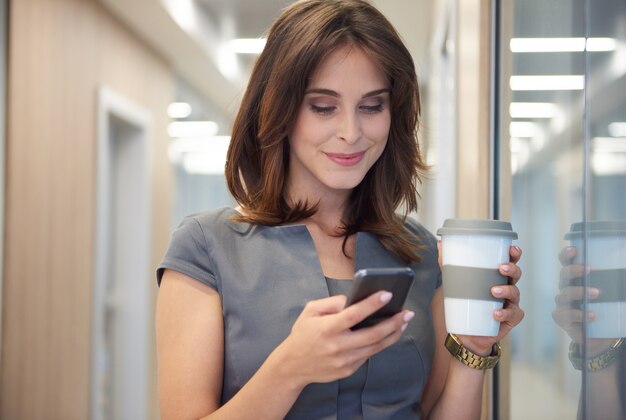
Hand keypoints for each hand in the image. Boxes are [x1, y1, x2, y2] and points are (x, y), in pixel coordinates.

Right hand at [273, 291, 413, 386]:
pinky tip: (388, 334)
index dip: (372, 304)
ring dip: (392, 334)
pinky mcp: (347, 370)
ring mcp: (344, 361)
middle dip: (393, 322)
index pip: (354, 314)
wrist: (292, 366)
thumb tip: (354, 299)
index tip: (388, 293)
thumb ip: (331, 303)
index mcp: (328, 328)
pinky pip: (367, 355)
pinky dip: (379, 344)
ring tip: (403, 322)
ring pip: (375, 347)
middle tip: (407, 312)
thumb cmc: (302, 334)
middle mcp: (338, 346)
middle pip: (373, 334)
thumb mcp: (310, 311)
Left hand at [457, 245, 524, 354]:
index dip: (514, 255)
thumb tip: (441, 244)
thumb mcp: (454, 283)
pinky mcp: (509, 320)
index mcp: (496, 276)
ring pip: (515, 293)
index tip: (512, 249)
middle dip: (512, 269)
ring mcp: (509, 304)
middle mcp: (506, 288)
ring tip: (494, 291)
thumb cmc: (463, 304)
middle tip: (501, 267)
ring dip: (506, 290)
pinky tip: (495, 313)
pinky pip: (513, 315)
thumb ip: (447, 264)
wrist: (464, 333)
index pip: (509, 262)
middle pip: (516, 275)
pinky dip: (505, 313)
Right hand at [552, 247, 613, 351]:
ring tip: (596, 293)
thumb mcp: (615, 295)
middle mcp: (566, 288)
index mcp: (575, 278)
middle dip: (574, 270)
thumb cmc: (607, 310)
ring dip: (579, 292)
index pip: (566, 262)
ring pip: (564, 294)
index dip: (567, 255)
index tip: (575, 249)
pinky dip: (579, 314)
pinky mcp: (562, 318)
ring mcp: (563, 304)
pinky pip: (566, 314)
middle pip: (563, 275)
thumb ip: (619, 282)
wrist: (601, 337)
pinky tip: (592, 315)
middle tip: (590, 269)